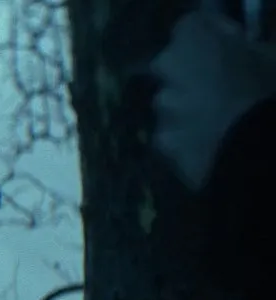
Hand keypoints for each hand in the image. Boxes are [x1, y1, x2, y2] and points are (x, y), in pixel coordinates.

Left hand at [148, 2, 275, 189]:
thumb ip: (249, 46)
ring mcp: (161, 106)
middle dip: (194, 72)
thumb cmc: (268, 90)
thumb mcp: (271, 56)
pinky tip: (209, 143)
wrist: (254, 148)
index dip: (212, 34)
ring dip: (188, 106)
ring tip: (218, 120)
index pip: (192, 25)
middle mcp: (166, 67)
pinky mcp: (161, 140)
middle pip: (174, 64)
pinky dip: (186, 137)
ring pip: (171, 101)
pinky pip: (173, 134)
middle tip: (224, 85)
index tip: (231, 46)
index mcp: (192, 38)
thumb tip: (243, 49)